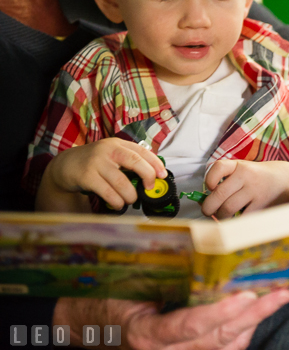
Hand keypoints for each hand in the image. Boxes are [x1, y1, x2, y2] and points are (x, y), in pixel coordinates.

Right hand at [37, 138, 165, 211]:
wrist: (65, 166)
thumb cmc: (94, 163)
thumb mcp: (111, 156)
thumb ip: (129, 162)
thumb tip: (153, 177)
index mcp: (118, 144)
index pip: (142, 151)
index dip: (156, 163)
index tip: (163, 175)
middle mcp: (108, 150)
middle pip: (135, 161)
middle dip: (147, 176)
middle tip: (149, 188)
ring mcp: (97, 162)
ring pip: (122, 182)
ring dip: (130, 196)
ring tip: (129, 200)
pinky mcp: (87, 176)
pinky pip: (108, 192)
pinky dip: (117, 202)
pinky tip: (118, 204)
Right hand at [54, 290, 288, 349]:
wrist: (90, 325)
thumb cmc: (110, 298)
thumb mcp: (130, 283)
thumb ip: (164, 274)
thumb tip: (203, 248)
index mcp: (147, 334)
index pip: (190, 325)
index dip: (221, 312)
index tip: (247, 295)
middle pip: (216, 336)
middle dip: (253, 314)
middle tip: (279, 293)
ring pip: (225, 345)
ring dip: (254, 322)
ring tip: (277, 299)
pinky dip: (242, 332)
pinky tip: (257, 314)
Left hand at [202, 160, 288, 217]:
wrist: (286, 179)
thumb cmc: (256, 178)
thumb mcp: (241, 173)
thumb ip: (222, 183)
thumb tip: (199, 202)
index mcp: (239, 165)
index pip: (217, 168)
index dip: (209, 181)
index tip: (210, 188)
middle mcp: (246, 175)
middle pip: (218, 195)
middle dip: (208, 207)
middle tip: (209, 211)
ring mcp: (255, 190)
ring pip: (227, 209)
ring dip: (220, 217)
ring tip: (223, 216)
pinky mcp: (262, 205)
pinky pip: (241, 218)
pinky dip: (235, 223)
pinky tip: (236, 220)